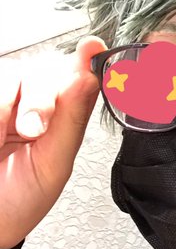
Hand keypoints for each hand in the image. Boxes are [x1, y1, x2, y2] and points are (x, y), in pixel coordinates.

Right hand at [0, 35, 107, 248]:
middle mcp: (30, 101)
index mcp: (60, 116)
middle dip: (39, 99)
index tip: (93, 49)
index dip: (86, 60)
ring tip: (2, 141)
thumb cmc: (20, 199)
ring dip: (5, 107)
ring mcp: (2, 101)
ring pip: (8, 74)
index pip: (75, 78)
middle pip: (40, 71)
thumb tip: (91, 79)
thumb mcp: (54, 164)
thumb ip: (72, 120)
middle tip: (32, 131)